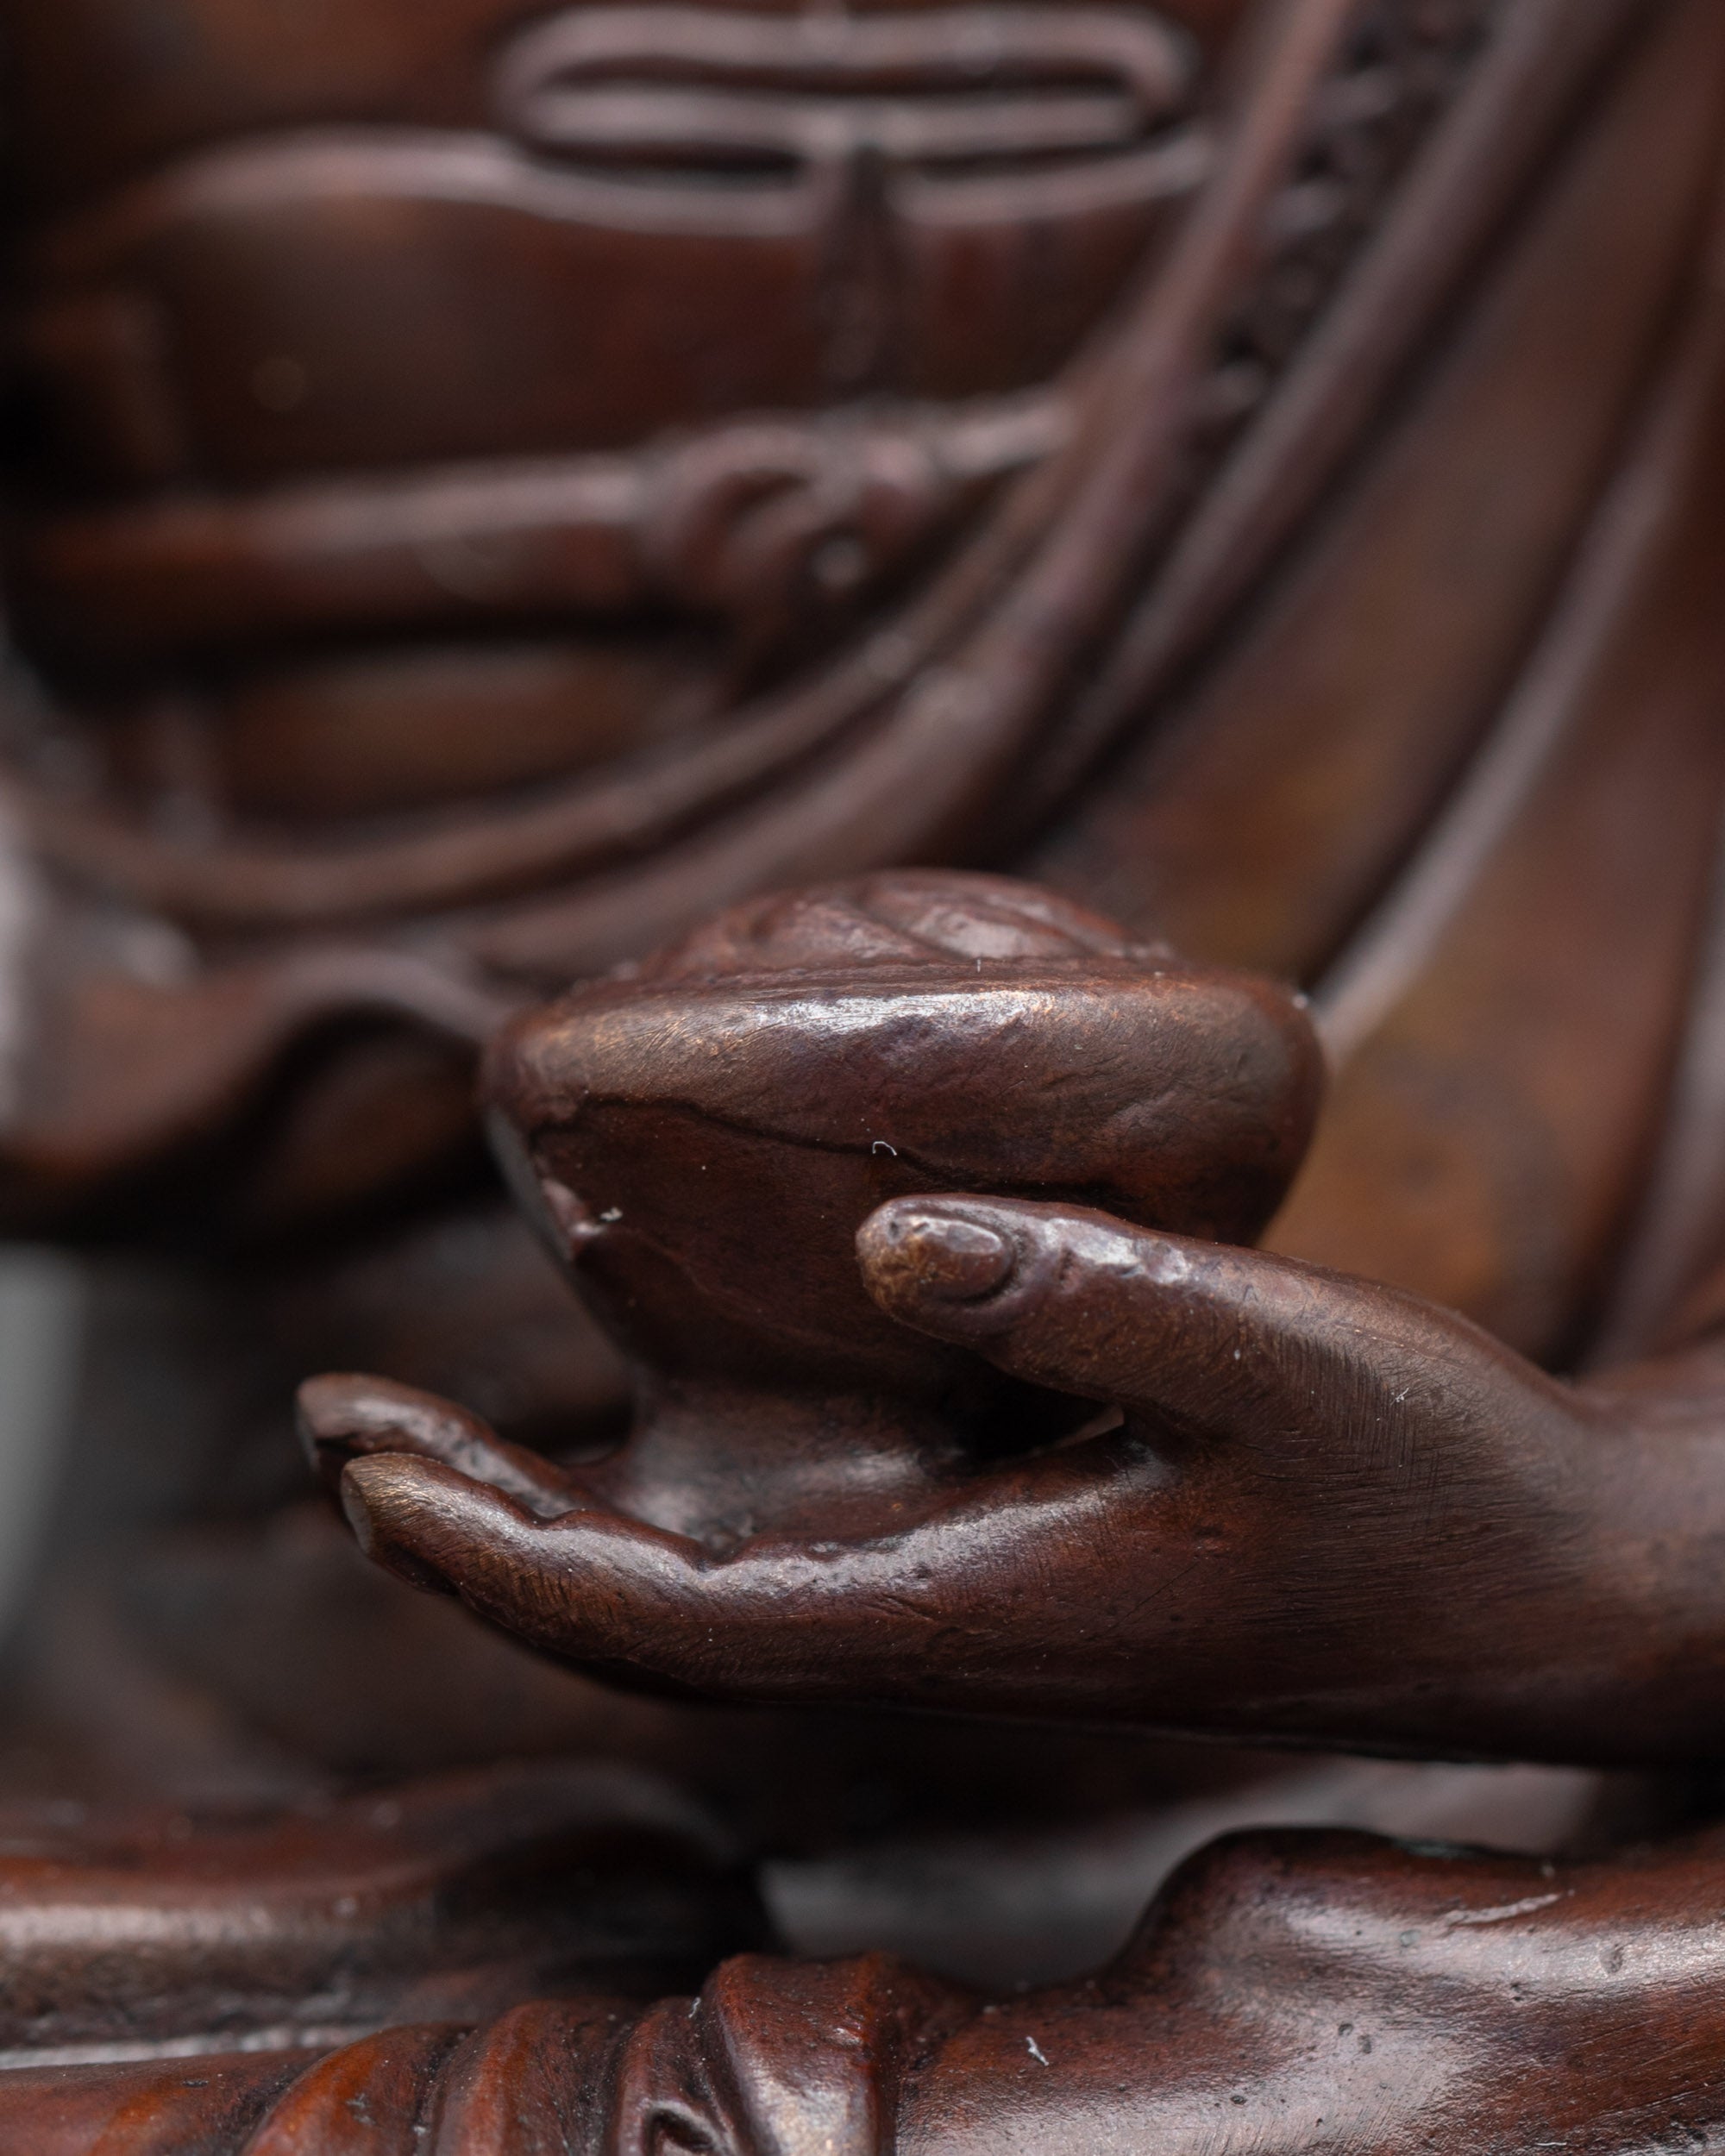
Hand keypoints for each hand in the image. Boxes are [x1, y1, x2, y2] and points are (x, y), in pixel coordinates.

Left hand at [312, 1197, 1724, 1760]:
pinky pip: (785, 1538)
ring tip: (427, 1426)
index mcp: (976, 1605)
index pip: (672, 1620)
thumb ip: (1092, 1295)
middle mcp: (941, 1620)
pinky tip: (640, 1403)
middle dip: (474, 1538)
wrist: (1523, 1576)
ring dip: (550, 1516)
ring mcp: (966, 1597)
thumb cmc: (1425, 1476)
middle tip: (333, 1432)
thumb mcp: (1289, 1359)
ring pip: (703, 1583)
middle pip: (650, 1618)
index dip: (497, 1552)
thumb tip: (884, 1240)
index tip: (357, 1456)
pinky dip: (667, 1486)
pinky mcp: (1005, 1553)